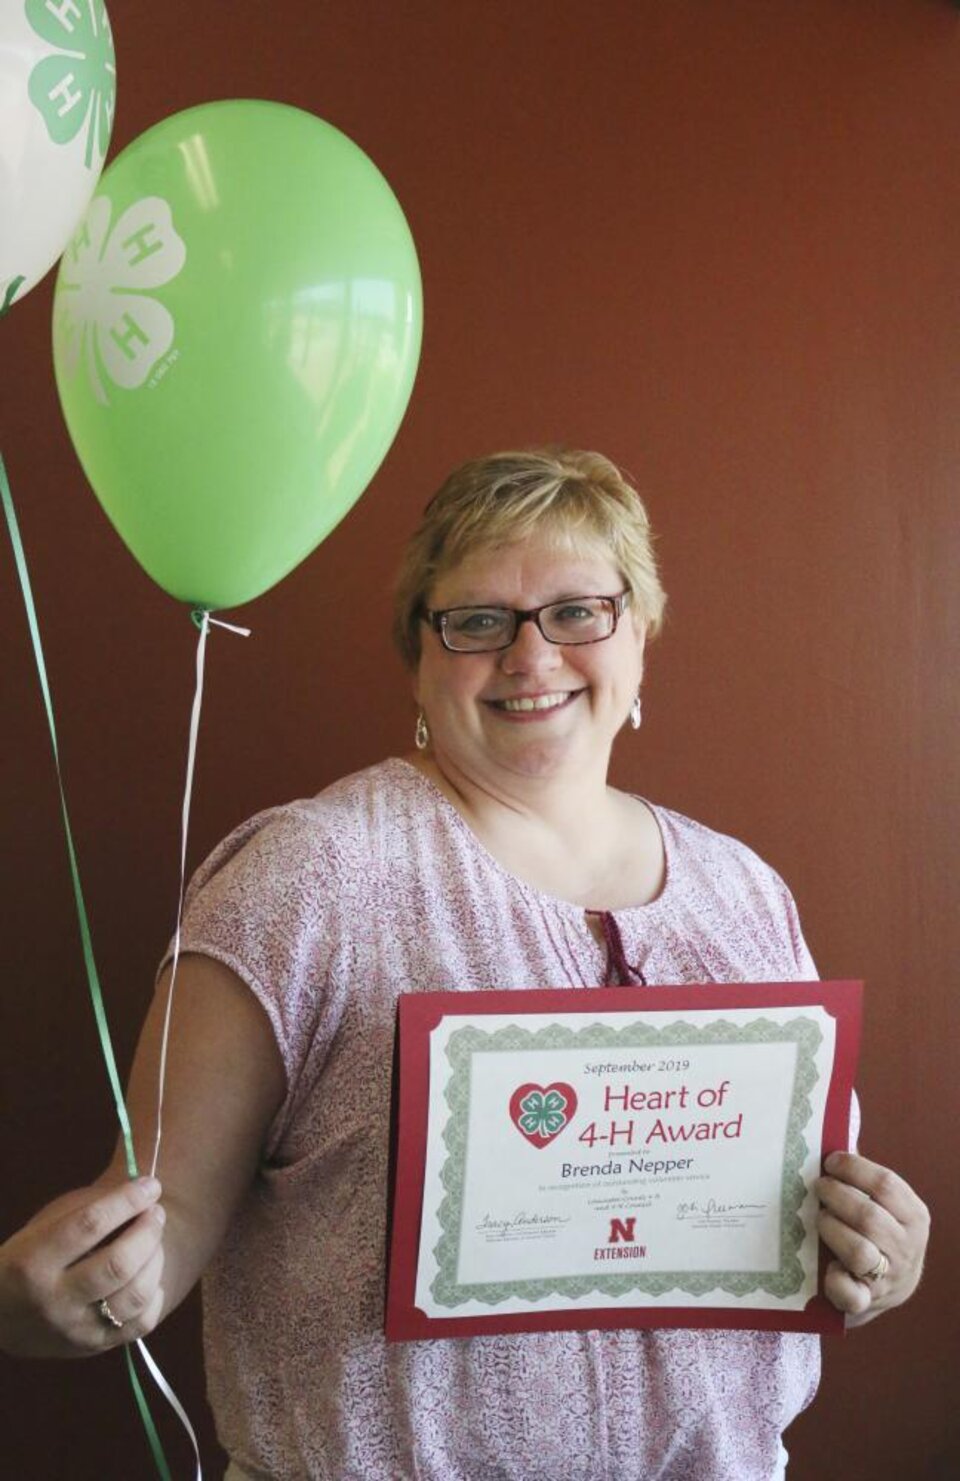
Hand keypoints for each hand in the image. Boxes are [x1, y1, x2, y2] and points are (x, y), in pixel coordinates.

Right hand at [0, 1176, 165, 1357]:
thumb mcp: (40, 1228)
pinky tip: (149, 1276)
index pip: (89, 1225)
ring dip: (156, 1258)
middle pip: (118, 1264)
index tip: (150, 1185)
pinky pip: (141, 1324)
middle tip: (156, 1212)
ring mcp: (75, 1329)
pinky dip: (154, 1295)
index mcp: (33, 1262)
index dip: (126, 1200)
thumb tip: (140, 1191)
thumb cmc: (28, 1258)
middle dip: (148, 1230)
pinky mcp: (93, 1347)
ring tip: (154, 1240)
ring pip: (135, 1295)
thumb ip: (85, 1209)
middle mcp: (53, 1300)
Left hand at [816, 1151, 929, 1325]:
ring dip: (831, 1229)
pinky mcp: (868, 1302)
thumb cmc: (877, 1233)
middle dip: (835, 1196)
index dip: (852, 1168)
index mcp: (914, 1216)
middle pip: (868, 1216)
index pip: (886, 1184)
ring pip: (858, 1251)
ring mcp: (889, 1277)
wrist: (889, 1289)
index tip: (829, 1162)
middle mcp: (907, 1248)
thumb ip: (864, 1179)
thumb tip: (833, 1137)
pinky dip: (834, 1281)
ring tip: (820, 1219)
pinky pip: (850, 1293)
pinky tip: (826, 1268)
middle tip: (818, 1188)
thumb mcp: (885, 1205)